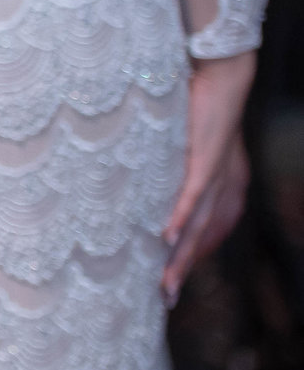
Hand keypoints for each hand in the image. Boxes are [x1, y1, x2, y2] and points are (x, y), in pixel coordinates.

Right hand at [163, 50, 253, 301]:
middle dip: (184, 269)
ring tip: (165, 282)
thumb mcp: (185, 139)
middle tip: (165, 298)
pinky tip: (167, 237)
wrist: (222, 71)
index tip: (169, 280)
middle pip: (205, 236)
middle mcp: (228, 185)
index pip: (209, 229)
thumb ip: (173, 161)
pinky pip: (193, 195)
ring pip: (200, 224)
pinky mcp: (208, 158)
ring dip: (181, 255)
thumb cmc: (200, 100)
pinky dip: (180, 217)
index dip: (190, 257)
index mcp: (225, 182)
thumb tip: (141, 178)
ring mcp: (219, 173)